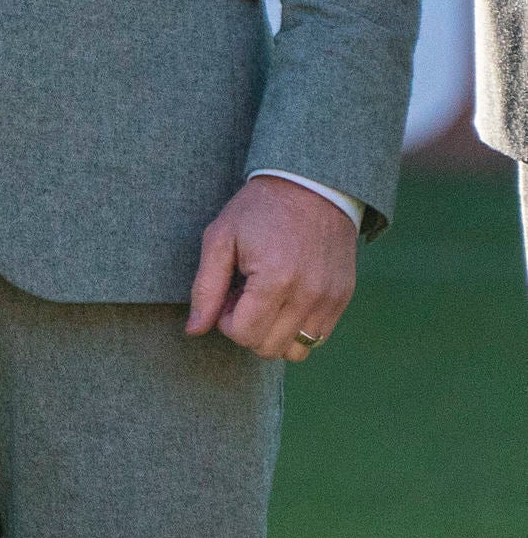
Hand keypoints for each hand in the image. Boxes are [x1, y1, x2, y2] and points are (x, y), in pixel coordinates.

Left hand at [187, 176, 358, 362]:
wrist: (312, 186)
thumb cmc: (259, 210)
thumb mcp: (220, 239)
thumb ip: (205, 288)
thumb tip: (194, 330)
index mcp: (275, 280)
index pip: (244, 335)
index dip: (225, 322)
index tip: (226, 294)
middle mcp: (308, 296)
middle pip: (268, 348)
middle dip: (246, 328)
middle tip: (243, 296)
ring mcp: (331, 300)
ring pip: (296, 351)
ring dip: (272, 333)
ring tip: (264, 299)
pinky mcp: (344, 298)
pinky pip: (318, 337)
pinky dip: (296, 329)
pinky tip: (285, 299)